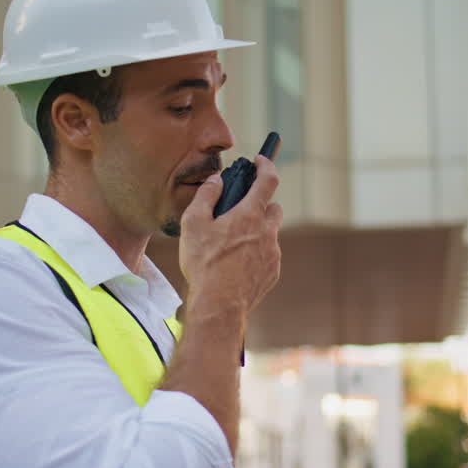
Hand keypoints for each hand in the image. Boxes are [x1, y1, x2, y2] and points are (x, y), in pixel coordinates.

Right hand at [178, 155, 281, 317]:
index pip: (268, 180)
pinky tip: (236, 265)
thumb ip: (206, 195)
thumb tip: (217, 180)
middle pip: (273, 208)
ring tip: (231, 246)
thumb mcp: (194, 224)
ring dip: (256, 232)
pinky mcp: (273, 273)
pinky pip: (268, 256)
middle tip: (239, 213)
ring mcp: (273, 254)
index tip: (260, 161)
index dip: (265, 165)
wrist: (219, 306)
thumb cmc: (204, 264)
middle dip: (260, 205)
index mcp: (250, 215)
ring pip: (270, 234)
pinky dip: (256, 254)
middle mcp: (268, 232)